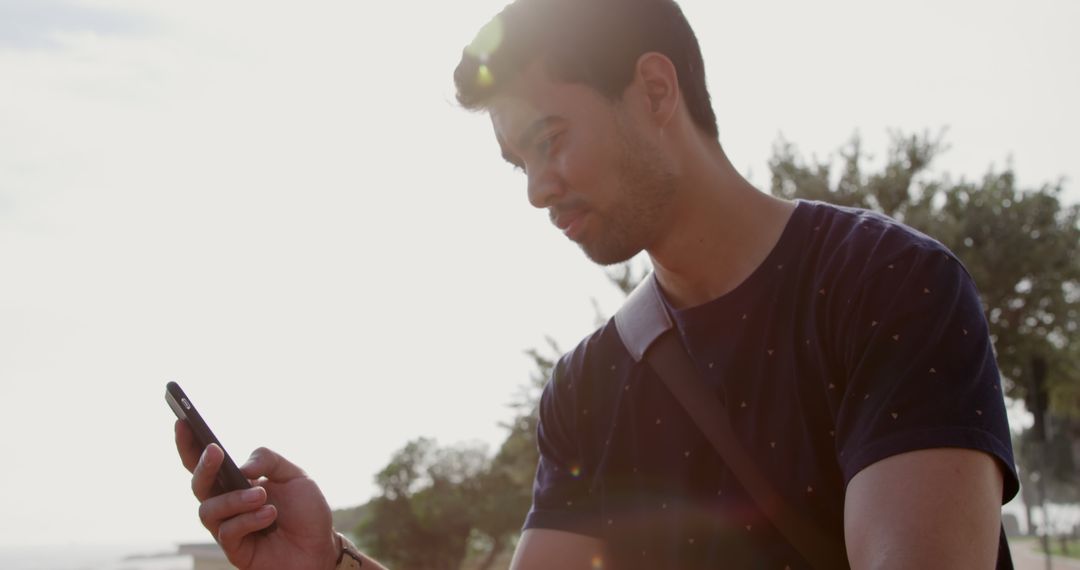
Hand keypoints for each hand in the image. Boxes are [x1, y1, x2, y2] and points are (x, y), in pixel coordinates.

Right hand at [175, 420, 338, 569]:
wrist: (320, 547)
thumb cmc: (306, 511)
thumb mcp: (295, 475)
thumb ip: (268, 460)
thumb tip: (241, 466)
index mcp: (237, 482)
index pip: (206, 462)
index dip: (189, 444)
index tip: (182, 422)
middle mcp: (227, 503)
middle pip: (198, 484)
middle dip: (203, 466)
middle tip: (216, 451)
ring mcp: (228, 527)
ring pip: (209, 510)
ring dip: (235, 498)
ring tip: (261, 495)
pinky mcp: (235, 549)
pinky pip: (227, 532)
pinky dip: (249, 520)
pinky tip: (269, 514)